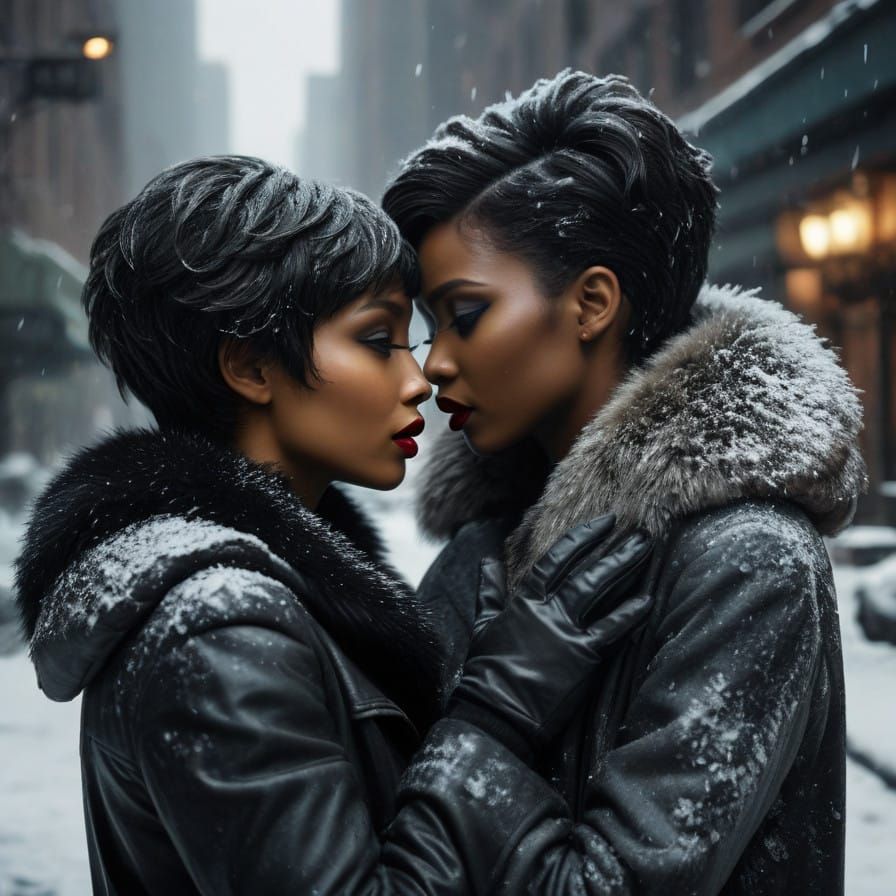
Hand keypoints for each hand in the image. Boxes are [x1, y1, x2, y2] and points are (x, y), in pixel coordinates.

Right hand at [449, 514, 652, 762]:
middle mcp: (547, 611)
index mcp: (524, 602)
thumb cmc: (486, 671)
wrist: (495, 712)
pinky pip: (611, 631)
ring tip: (645, 548)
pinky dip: (630, 615)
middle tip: (637, 530)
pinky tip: (648, 601)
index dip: (581, 538)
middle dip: (611, 547)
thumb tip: (486, 562)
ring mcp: (565, 632)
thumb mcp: (484, 625)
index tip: (603, 522)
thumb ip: (489, 591)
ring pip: (597, 590)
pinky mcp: (582, 658)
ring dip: (623, 566)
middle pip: (583, 570)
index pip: (555, 559)